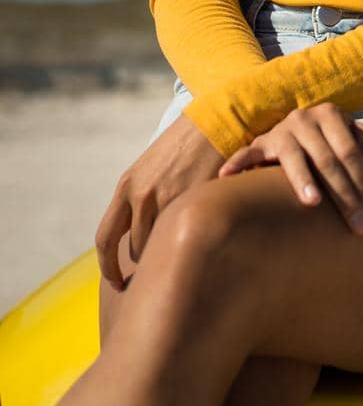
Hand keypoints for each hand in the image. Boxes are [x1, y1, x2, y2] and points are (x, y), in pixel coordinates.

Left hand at [95, 114, 224, 289]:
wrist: (214, 122)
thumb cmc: (185, 147)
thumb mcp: (150, 168)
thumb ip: (140, 198)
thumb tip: (136, 235)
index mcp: (127, 186)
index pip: (105, 239)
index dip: (107, 267)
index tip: (116, 282)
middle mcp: (140, 193)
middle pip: (135, 249)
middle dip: (147, 260)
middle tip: (160, 268)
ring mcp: (166, 196)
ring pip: (160, 245)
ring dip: (170, 251)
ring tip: (185, 245)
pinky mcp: (192, 197)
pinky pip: (185, 232)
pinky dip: (190, 237)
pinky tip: (202, 233)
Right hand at [219, 103, 362, 233]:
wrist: (299, 132)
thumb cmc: (332, 145)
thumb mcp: (351, 140)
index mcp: (331, 114)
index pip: (350, 154)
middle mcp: (304, 118)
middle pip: (328, 160)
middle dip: (345, 196)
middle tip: (358, 225)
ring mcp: (280, 130)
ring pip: (294, 159)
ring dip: (304, 181)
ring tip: (313, 202)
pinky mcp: (260, 143)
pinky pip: (247, 153)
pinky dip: (238, 163)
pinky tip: (227, 177)